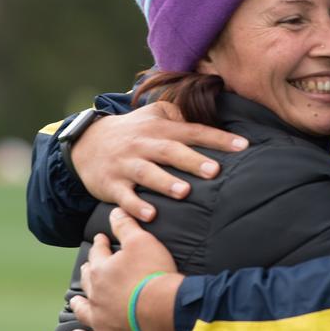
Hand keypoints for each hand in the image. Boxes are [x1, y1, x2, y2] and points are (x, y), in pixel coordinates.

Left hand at [70, 208, 182, 330]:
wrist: (162, 310)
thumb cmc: (153, 274)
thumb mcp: (142, 242)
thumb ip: (126, 227)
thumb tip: (114, 211)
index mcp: (102, 269)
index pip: (97, 253)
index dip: (99, 244)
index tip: (100, 239)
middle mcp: (95, 294)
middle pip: (88, 280)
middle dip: (87, 272)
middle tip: (87, 268)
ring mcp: (99, 319)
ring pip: (83, 310)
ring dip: (79, 303)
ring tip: (75, 300)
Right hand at [71, 100, 248, 218]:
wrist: (86, 144)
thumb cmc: (132, 131)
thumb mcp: (152, 115)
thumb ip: (179, 115)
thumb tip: (211, 115)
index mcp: (159, 128)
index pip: (193, 131)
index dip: (218, 138)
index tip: (243, 146)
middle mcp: (144, 144)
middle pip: (170, 151)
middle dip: (192, 160)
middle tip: (214, 170)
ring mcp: (126, 165)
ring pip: (146, 173)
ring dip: (165, 182)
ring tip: (184, 192)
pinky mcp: (112, 185)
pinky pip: (124, 196)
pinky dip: (136, 206)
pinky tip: (151, 215)